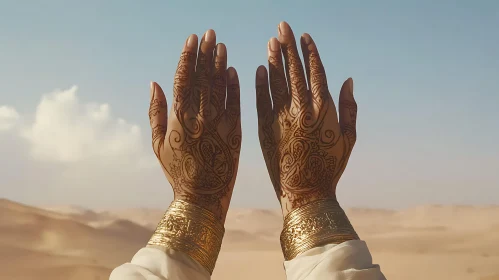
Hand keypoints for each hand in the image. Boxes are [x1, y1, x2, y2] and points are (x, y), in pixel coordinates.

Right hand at [149, 30, 240, 221]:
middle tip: (210, 33)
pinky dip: (234, 86)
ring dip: (220, 64)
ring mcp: (218, 124)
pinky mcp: (235, 132)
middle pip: (203, 78)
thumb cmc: (177, 172)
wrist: (202, 197)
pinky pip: (235, 103)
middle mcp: (198, 117)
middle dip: (206, 53)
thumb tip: (154, 82)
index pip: (183, 79)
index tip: (192, 38)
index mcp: (178, 118)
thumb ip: (155, 112)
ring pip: (219, 87)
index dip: (188, 57)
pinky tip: (233, 70)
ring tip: (221, 45)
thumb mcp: (158, 144)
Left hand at [255, 22, 356, 216]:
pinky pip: (261, 100)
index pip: (315, 72)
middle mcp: (301, 109)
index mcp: (323, 109)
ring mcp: (281, 118)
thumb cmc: (330, 168)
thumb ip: (349, 108)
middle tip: (282, 27)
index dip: (309, 52)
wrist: (304, 192)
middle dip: (288, 46)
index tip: (304, 35)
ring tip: (271, 42)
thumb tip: (347, 80)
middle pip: (294, 70)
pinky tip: (259, 69)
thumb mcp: (348, 139)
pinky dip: (260, 83)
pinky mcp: (265, 128)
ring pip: (276, 81)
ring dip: (274, 60)